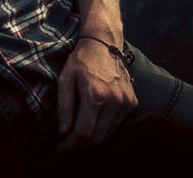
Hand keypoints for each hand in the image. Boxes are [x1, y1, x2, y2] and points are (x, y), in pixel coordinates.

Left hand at [55, 37, 136, 152]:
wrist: (103, 43)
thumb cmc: (81, 60)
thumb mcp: (65, 80)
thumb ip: (64, 108)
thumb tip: (63, 133)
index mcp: (95, 95)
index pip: (84, 133)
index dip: (70, 145)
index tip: (60, 149)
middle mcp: (114, 100)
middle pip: (97, 138)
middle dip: (80, 145)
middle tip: (67, 143)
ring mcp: (126, 102)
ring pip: (107, 134)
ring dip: (92, 138)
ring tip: (77, 133)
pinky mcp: (132, 102)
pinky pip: (116, 124)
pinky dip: (103, 128)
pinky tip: (92, 121)